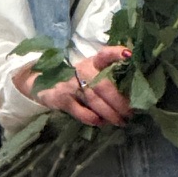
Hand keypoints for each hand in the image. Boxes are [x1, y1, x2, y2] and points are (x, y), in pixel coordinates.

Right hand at [13, 46, 132, 126]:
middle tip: (131, 112)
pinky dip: (94, 119)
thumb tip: (134, 86)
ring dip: (111, 113)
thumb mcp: (91, 70)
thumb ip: (109, 75)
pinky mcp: (62, 99)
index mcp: (92, 62)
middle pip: (104, 85)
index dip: (116, 53)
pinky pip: (81, 112)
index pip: (104, 54)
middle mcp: (82, 71)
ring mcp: (71, 85)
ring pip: (94, 101)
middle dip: (120, 101)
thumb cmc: (77, 78)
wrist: (43, 83)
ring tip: (122, 121)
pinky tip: (102, 122)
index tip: (128, 55)